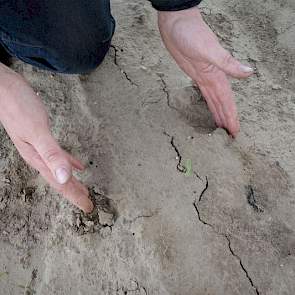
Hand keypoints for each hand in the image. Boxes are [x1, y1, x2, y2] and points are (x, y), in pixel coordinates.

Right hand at [0, 63, 92, 212]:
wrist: (3, 88)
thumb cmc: (17, 107)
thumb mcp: (37, 131)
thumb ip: (51, 154)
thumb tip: (66, 177)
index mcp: (38, 159)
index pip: (61, 183)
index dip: (75, 196)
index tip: (87, 207)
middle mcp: (39, 157)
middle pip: (61, 180)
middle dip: (75, 192)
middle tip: (88, 204)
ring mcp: (40, 147)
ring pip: (60, 169)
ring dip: (72, 181)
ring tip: (83, 188)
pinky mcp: (43, 137)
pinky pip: (60, 155)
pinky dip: (70, 162)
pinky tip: (77, 165)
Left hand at [158, 7, 252, 136]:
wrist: (177, 23)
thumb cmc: (191, 34)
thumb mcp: (209, 50)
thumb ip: (227, 63)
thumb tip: (249, 73)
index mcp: (218, 75)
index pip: (227, 101)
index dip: (231, 117)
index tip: (235, 132)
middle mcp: (213, 79)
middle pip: (222, 104)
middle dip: (227, 120)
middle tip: (229, 137)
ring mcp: (204, 77)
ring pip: (214, 101)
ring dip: (218, 114)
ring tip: (221, 128)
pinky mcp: (194, 75)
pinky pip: (204, 94)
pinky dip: (208, 103)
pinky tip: (211, 107)